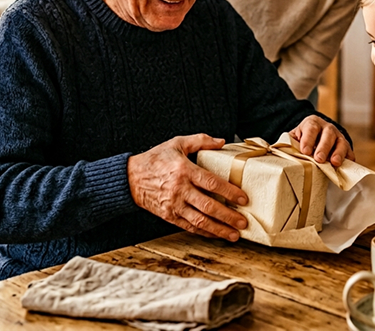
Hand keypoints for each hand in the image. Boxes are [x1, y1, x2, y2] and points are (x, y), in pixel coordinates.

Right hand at [127, 134, 248, 240]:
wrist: (130, 178)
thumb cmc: (155, 159)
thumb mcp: (177, 143)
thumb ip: (200, 140)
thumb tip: (221, 142)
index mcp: (184, 170)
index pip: (212, 183)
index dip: (229, 192)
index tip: (243, 199)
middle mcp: (180, 189)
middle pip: (208, 206)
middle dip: (228, 216)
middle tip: (243, 222)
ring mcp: (173, 205)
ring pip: (200, 220)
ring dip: (219, 229)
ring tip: (234, 234)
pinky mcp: (168, 216)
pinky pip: (189, 226)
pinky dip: (204, 232)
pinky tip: (216, 235)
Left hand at [289, 115, 353, 166]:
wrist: (316, 138)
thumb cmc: (302, 140)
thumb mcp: (294, 138)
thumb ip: (288, 143)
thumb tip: (274, 152)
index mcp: (312, 123)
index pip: (311, 128)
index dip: (308, 139)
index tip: (305, 151)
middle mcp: (327, 128)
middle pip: (328, 134)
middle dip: (323, 147)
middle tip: (319, 159)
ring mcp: (339, 137)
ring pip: (341, 142)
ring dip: (338, 153)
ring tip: (334, 163)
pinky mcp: (347, 148)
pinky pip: (350, 153)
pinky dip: (348, 160)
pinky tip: (345, 167)